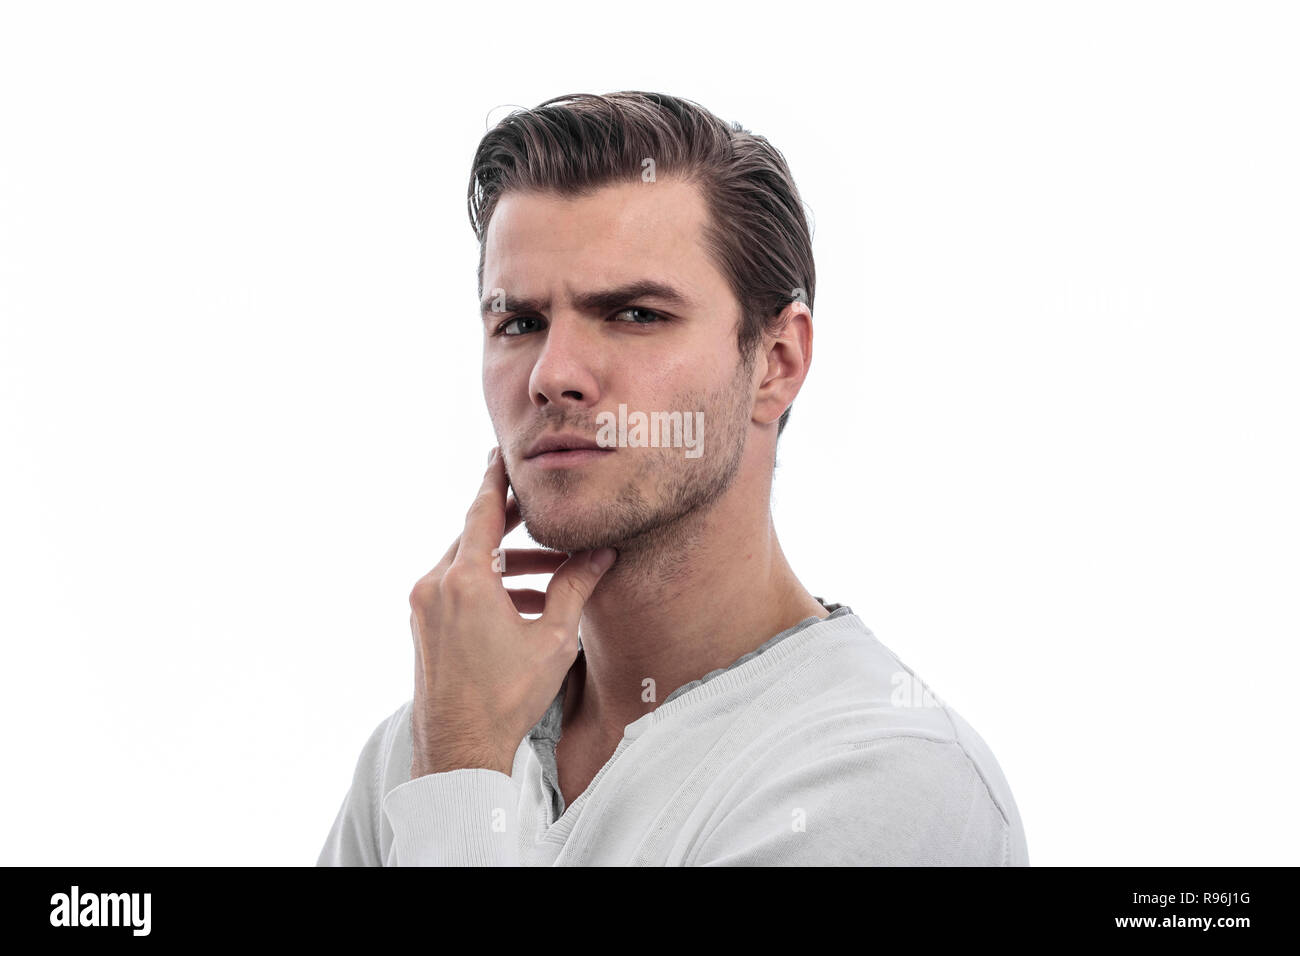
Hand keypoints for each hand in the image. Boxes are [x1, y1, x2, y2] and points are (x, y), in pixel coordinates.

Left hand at [407, 446, 617, 778]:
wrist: (459, 750)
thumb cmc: (506, 698)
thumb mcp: (552, 639)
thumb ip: (574, 588)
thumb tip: (601, 554)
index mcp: (464, 580)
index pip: (480, 511)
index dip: (495, 479)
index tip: (501, 452)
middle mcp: (435, 585)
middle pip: (475, 536)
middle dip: (512, 526)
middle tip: (543, 509)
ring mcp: (423, 607)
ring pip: (467, 564)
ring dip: (507, 564)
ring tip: (551, 572)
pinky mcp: (422, 626)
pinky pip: (457, 589)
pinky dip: (489, 587)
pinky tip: (525, 605)